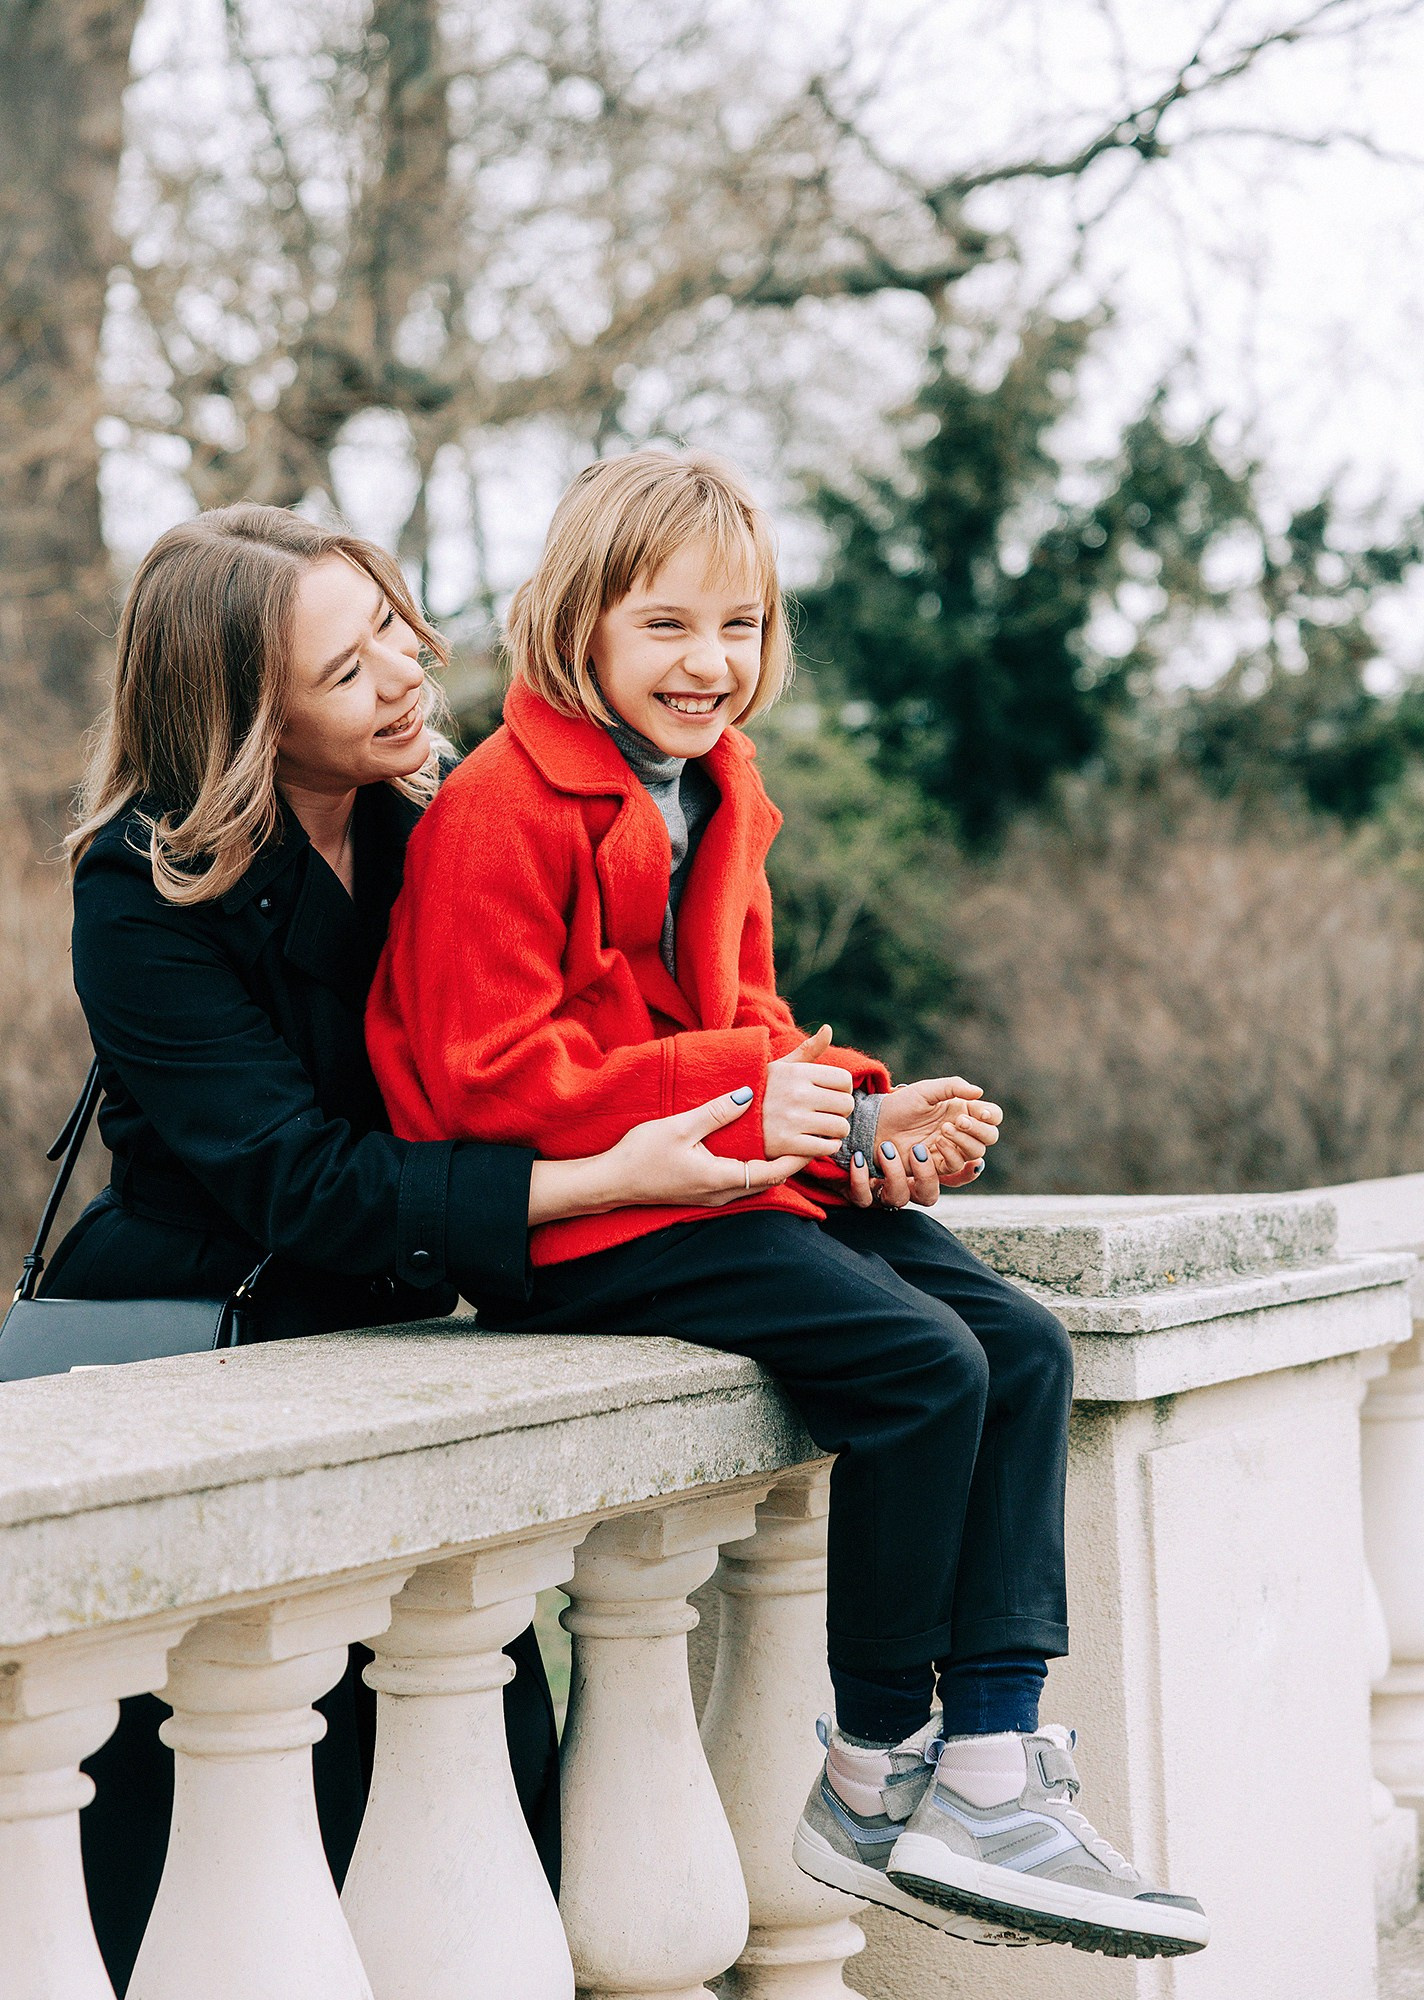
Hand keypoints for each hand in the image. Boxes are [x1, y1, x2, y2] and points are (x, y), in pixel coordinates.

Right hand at [602, 1090, 802, 1208]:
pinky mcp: (704, 1193)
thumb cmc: (641, 1154)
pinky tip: (756, 1150)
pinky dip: (756, 1169)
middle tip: (810, 1137)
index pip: (774, 1173)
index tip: (815, 1139)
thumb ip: (716, 1111)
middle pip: (770, 1181)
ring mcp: (712, 1196)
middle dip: (792, 1162)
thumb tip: (749, 1093)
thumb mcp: (680, 1126)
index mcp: (720, 1178)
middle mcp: (721, 1193)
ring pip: (756, 1184)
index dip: (798, 1158)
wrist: (612, 1181)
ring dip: (774, 1166)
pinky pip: (741, 1183)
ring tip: (791, 1141)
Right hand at [762, 1024, 853, 1159]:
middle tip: (827, 1114)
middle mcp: (796, 1094)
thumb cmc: (761, 1091)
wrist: (729, 1121)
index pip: (845, 1080)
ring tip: (823, 1129)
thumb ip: (808, 1049)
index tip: (830, 1096)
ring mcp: (791, 1120)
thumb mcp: (781, 1067)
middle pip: (846, 1104)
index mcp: (797, 1072)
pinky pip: (827, 1147)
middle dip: (841, 1111)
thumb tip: (828, 1028)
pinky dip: (828, 1147)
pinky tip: (817, 1142)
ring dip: (837, 1131)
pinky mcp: (787, 1144)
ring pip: (840, 1127)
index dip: (842, 1090)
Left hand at [845, 1077, 1001, 1210]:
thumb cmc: (900, 1105)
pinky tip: (935, 1143)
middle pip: (988, 1139)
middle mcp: (960, 1132)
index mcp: (962, 1111)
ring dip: (963, 1143)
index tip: (981, 1112)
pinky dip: (949, 1155)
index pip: (992, 1117)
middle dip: (977, 1130)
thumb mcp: (926, 1090)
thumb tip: (979, 1092)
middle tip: (957, 1121)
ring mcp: (949, 1150)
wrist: (875, 1124)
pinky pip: (952, 1168)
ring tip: (943, 1130)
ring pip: (973, 1156)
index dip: (992, 1116)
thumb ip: (953, 1086)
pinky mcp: (934, 1166)